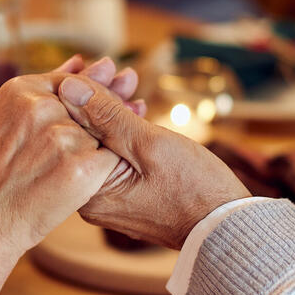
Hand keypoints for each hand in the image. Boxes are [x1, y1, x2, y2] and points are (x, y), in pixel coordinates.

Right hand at [0, 57, 142, 253]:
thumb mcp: (11, 119)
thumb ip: (50, 90)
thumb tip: (85, 61)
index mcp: (21, 89)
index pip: (73, 82)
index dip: (88, 100)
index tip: (85, 122)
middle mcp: (41, 106)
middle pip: (91, 108)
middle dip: (96, 127)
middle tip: (64, 156)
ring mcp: (62, 136)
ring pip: (102, 135)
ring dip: (95, 152)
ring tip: (55, 175)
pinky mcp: (80, 166)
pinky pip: (109, 160)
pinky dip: (100, 174)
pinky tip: (72, 185)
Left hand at [56, 75, 250, 248]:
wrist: (226, 228)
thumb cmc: (194, 189)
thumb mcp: (149, 144)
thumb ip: (106, 115)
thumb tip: (68, 87)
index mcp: (88, 190)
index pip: (68, 129)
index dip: (81, 91)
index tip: (101, 66)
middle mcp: (89, 197)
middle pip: (81, 134)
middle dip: (97, 97)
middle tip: (116, 68)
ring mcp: (106, 198)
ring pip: (99, 141)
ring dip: (112, 109)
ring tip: (129, 80)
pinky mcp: (123, 194)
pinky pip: (113, 154)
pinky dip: (122, 130)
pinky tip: (134, 108)